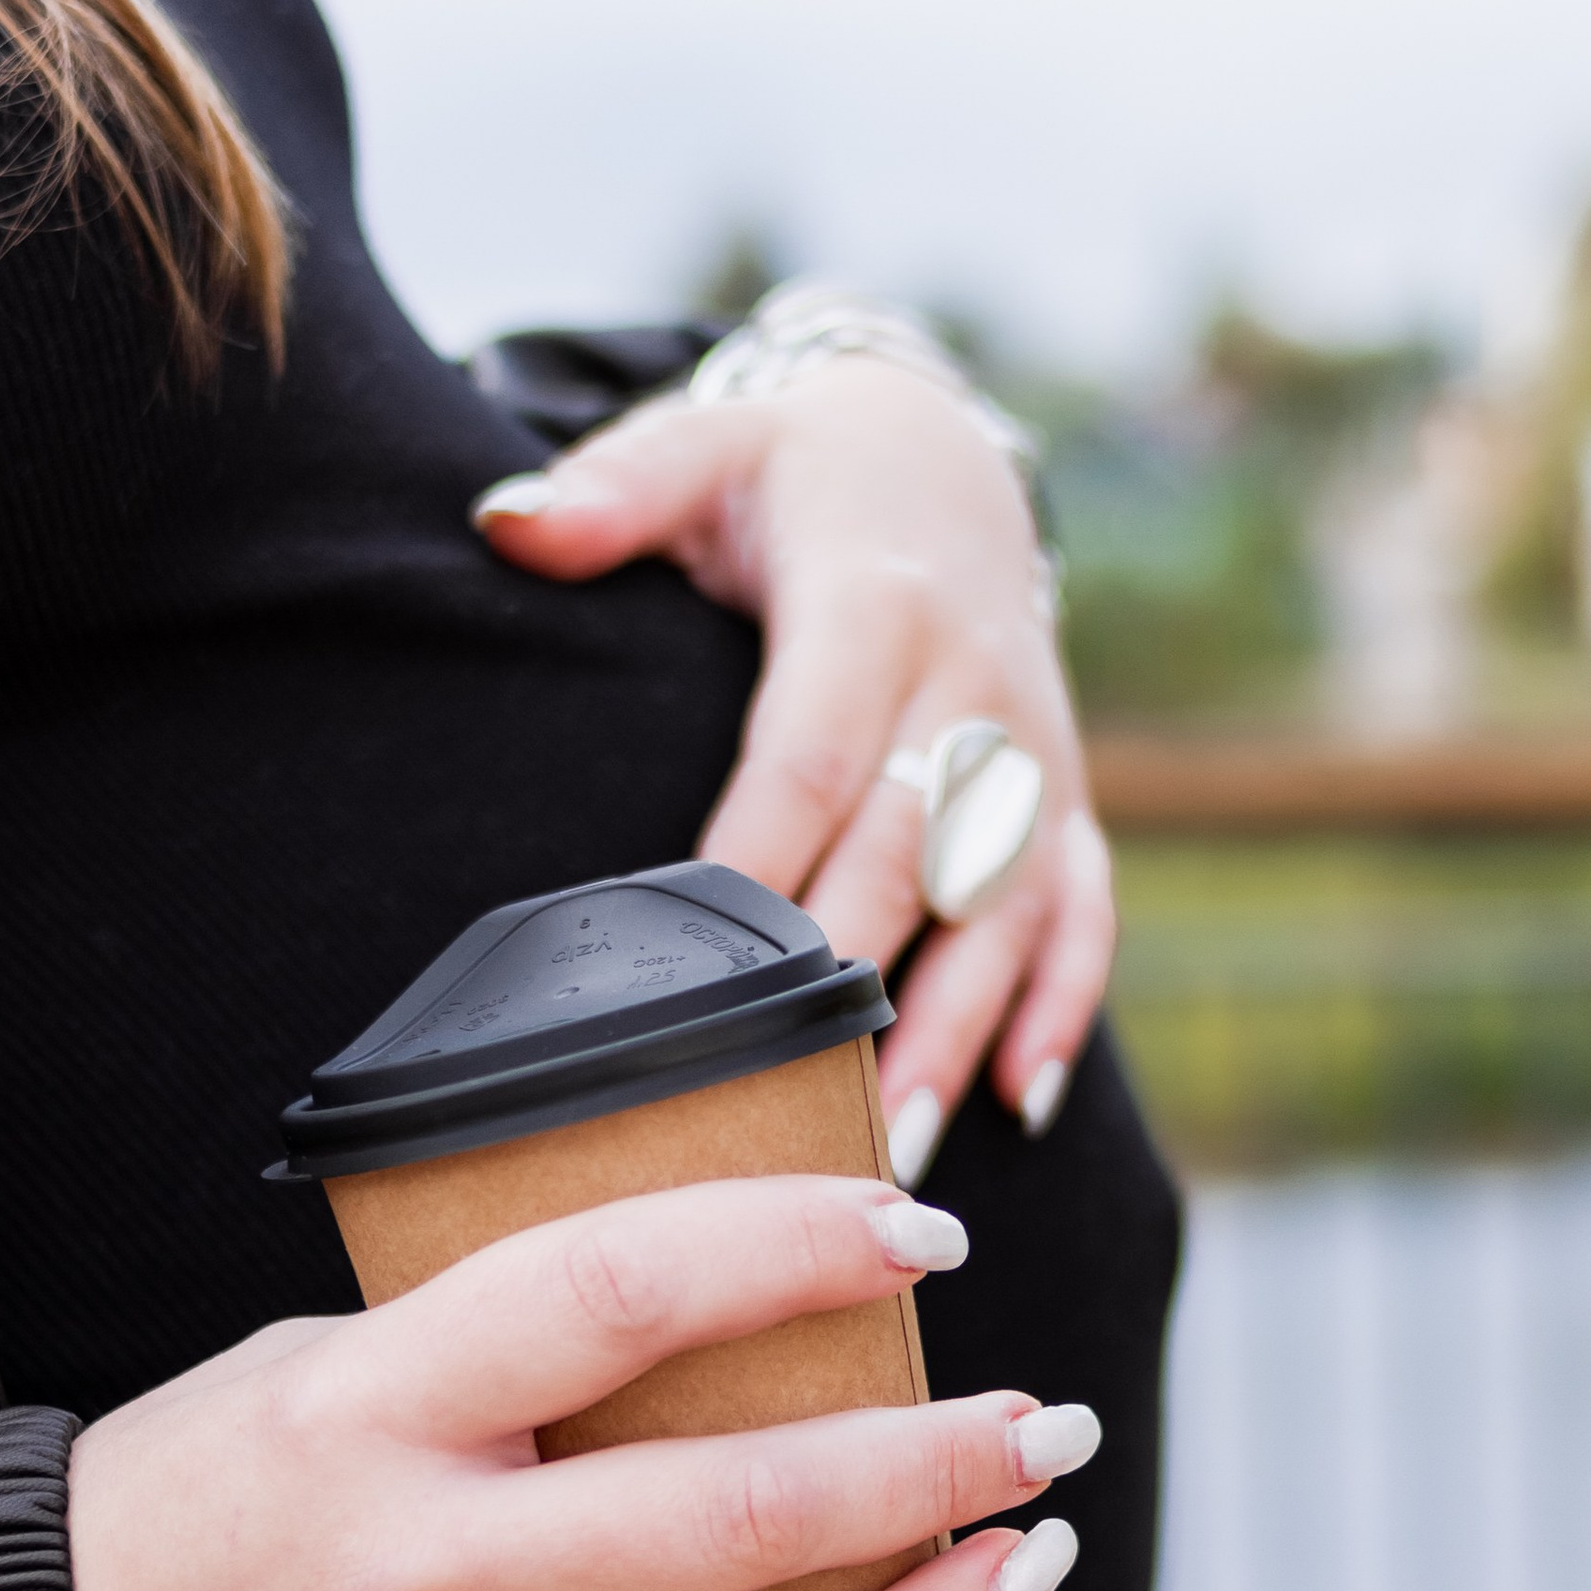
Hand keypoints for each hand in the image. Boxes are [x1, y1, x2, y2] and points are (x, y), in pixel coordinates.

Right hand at [67, 1172, 1094, 1590]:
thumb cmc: (182, 1517)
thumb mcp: (310, 1374)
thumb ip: (495, 1354)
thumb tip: (725, 1303)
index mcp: (371, 1415)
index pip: (619, 1290)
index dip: (794, 1244)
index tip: (923, 1229)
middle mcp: (424, 1581)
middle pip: (741, 1512)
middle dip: (938, 1463)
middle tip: (1048, 1421)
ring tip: (1030, 1562)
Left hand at [474, 360, 1114, 1182]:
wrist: (946, 463)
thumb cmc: (794, 477)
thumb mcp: (705, 447)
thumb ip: (613, 487)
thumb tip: (508, 523)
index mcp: (875, 605)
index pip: (809, 758)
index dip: (760, 868)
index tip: (705, 976)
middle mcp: (971, 687)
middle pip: (908, 853)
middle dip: (860, 980)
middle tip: (797, 1104)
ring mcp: (1033, 752)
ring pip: (1005, 903)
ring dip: (962, 1026)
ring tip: (899, 1143)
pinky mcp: (1068, 796)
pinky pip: (1082, 908)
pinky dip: (1063, 1003)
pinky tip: (1020, 1101)